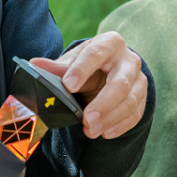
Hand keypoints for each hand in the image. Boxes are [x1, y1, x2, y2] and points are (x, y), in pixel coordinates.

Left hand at [32, 32, 146, 138]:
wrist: (109, 70)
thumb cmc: (88, 65)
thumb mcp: (73, 63)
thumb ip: (57, 68)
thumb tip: (34, 64)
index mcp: (109, 43)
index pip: (97, 54)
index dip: (83, 69)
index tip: (68, 85)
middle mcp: (129, 60)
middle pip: (120, 82)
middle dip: (103, 103)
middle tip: (85, 119)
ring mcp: (139, 80)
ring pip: (130, 101)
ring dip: (110, 119)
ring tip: (91, 130)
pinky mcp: (142, 97)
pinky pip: (136, 114)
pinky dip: (120, 126)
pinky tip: (105, 133)